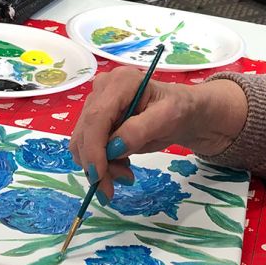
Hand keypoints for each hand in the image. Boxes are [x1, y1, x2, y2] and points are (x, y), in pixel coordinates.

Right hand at [69, 67, 247, 202]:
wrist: (183, 113)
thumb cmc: (179, 109)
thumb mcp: (168, 117)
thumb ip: (140, 130)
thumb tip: (114, 148)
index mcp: (121, 81)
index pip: (96, 117)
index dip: (94, 148)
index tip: (100, 176)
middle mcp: (102, 90)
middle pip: (84, 133)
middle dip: (97, 164)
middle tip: (120, 183)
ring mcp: (97, 106)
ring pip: (82, 145)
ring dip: (100, 167)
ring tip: (126, 175)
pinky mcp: (96, 123)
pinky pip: (87, 149)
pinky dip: (101, 164)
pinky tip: (122, 166)